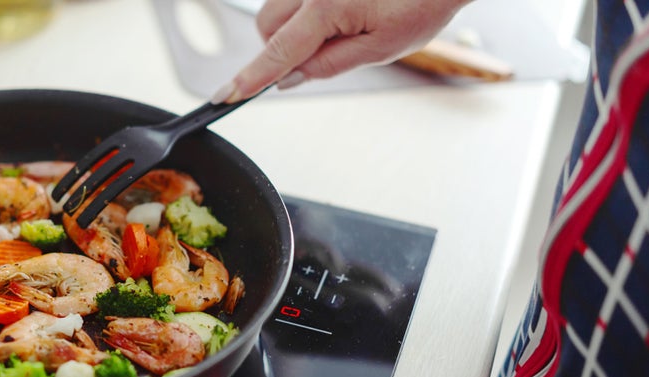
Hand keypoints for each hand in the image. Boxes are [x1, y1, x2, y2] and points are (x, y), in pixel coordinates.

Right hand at [212, 0, 472, 102]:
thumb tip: (290, 78)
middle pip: (266, 27)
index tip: (226, 95)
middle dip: (280, 49)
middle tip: (322, 56)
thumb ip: (327, 64)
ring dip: (292, 30)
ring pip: (276, 11)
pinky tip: (341, 13)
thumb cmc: (422, 1)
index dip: (250, 78)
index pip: (276, 52)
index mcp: (325, 7)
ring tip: (341, 29)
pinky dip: (305, 14)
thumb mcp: (380, 47)